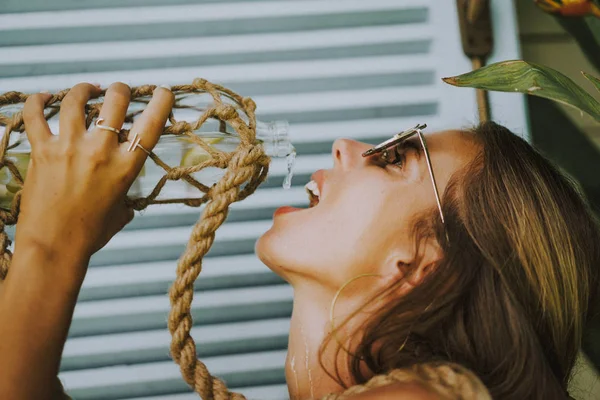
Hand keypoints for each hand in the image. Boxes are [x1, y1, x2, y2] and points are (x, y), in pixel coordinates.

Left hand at [15, 82, 173, 266]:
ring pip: (76, 101)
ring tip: (88, 89)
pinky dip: (38, 101)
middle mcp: (101, 152)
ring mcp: (69, 148)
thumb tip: (128, 195)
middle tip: (119, 90)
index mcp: (126, 168)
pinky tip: (44, 97)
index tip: (162, 91)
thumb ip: (127, 196)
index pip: (151, 124)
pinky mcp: (42, 151)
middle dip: (120, 89)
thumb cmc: (90, 234)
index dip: (160, 101)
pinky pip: (35, 115)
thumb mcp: (121, 212)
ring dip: (84, 90)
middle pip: (115, 101)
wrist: (53, 247)